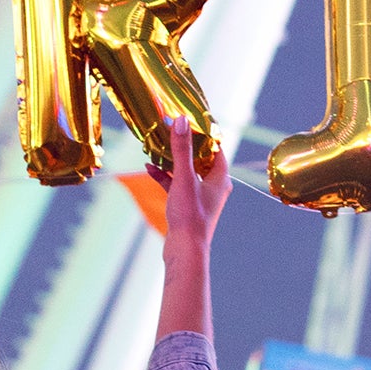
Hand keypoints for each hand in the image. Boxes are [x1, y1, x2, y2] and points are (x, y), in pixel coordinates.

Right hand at [147, 116, 231, 252]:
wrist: (185, 250)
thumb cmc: (190, 215)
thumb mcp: (184, 178)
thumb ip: (182, 149)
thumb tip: (181, 121)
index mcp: (220, 178)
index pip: (216, 148)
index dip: (204, 133)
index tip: (190, 119)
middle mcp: (213, 186)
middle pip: (200, 158)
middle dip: (185, 144)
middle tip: (172, 129)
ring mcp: (200, 196)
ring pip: (187, 171)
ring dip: (173, 159)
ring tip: (157, 145)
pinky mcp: (187, 205)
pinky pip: (176, 184)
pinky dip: (165, 176)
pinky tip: (149, 167)